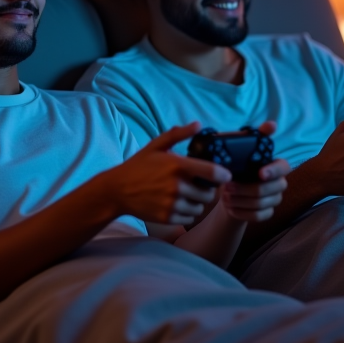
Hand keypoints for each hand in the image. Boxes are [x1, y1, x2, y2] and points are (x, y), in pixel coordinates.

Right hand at [104, 122, 230, 225]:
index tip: (225, 175)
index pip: (212, 173)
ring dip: (196, 202)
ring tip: (185, 194)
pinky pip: (189, 218)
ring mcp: (172, 204)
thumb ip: (178, 134)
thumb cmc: (138, 166)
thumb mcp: (156, 146)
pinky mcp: (167, 218)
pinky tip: (176, 203)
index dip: (223, 175)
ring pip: (200, 207)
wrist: (117, 190)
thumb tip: (198, 124)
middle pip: (209, 194)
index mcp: (177, 166)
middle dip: (206, 189)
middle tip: (197, 184)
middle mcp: (177, 186)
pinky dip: (186, 212)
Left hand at [220, 157, 288, 221]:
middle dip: (244, 189)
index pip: (283, 167)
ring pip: (259, 203)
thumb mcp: (237, 167)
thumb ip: (240, 164)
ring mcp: (276, 199)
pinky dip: (241, 212)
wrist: (233, 194)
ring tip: (225, 197)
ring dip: (239, 201)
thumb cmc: (236, 175)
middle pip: (265, 188)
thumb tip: (231, 167)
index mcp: (275, 166)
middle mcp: (279, 183)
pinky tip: (230, 209)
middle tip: (227, 187)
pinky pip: (257, 215)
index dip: (274, 171)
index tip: (260, 174)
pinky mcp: (269, 213)